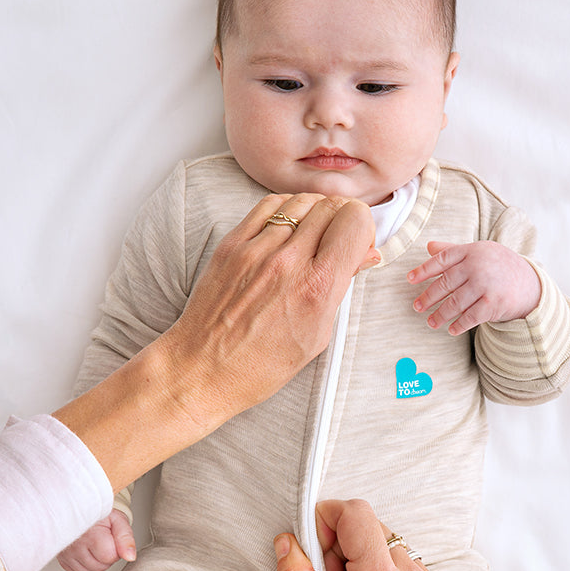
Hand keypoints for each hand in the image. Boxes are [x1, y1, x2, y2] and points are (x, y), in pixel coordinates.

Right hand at [57, 510, 135, 570]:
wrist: (80, 509)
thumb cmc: (99, 514)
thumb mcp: (118, 521)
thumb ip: (126, 539)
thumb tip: (130, 557)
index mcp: (92, 535)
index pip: (109, 558)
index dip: (115, 550)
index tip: (112, 539)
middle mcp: (76, 545)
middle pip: (99, 567)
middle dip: (106, 557)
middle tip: (103, 541)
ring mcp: (66, 553)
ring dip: (95, 562)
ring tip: (95, 546)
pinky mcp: (61, 558)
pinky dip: (83, 565)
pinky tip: (86, 551)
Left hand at [161, 193, 377, 421]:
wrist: (204, 369)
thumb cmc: (260, 363)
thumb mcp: (317, 335)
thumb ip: (342, 288)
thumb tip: (365, 254)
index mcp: (315, 289)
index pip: (354, 222)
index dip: (364, 228)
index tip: (357, 243)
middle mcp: (287, 264)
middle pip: (331, 206)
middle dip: (343, 219)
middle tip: (337, 241)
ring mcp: (256, 251)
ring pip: (301, 201)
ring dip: (315, 213)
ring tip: (312, 237)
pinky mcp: (232, 245)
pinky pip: (268, 206)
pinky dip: (286, 211)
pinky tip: (287, 229)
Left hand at [407, 240, 540, 334]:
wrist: (532, 284)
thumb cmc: (499, 266)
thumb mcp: (479, 253)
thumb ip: (454, 251)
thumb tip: (428, 246)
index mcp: (472, 251)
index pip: (442, 260)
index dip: (424, 270)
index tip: (410, 280)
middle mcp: (478, 266)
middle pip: (445, 283)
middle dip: (428, 297)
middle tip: (417, 306)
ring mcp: (486, 285)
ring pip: (455, 303)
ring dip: (440, 315)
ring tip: (431, 322)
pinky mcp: (493, 304)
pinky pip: (470, 318)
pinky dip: (459, 325)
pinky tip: (451, 330)